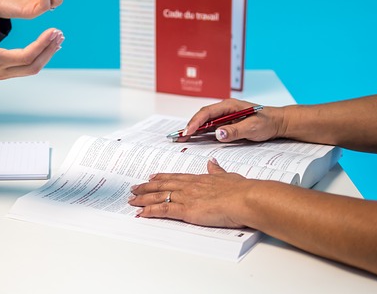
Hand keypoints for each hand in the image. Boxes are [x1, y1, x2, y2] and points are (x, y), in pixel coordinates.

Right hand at [0, 19, 63, 84]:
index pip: (26, 56)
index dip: (42, 45)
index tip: (53, 31)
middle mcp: (1, 71)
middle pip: (34, 66)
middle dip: (49, 51)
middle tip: (60, 35)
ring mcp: (3, 73)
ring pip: (32, 68)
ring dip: (46, 55)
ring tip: (58, 39)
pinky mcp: (3, 71)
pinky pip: (26, 67)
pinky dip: (39, 57)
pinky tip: (45, 47)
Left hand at [129, 159, 251, 227]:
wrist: (244, 198)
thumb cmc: (241, 190)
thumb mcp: (228, 176)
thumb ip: (218, 171)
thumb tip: (212, 163)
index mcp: (199, 179)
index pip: (175, 177)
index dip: (162, 177)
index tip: (152, 177)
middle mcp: (189, 186)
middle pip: (162, 185)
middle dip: (146, 187)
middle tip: (134, 188)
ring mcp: (186, 197)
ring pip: (158, 196)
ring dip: (143, 199)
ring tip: (132, 200)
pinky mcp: (186, 210)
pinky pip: (163, 210)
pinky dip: (150, 211)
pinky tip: (141, 213)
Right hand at [178, 98, 285, 142]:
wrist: (278, 123)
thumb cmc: (267, 122)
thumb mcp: (253, 128)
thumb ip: (235, 131)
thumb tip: (218, 134)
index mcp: (229, 106)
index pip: (207, 112)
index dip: (196, 122)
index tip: (188, 131)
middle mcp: (225, 109)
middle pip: (202, 116)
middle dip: (190, 126)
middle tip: (179, 137)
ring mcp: (225, 116)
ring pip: (205, 122)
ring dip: (193, 130)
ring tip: (181, 138)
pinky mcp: (226, 123)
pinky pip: (210, 127)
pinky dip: (201, 133)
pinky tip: (194, 138)